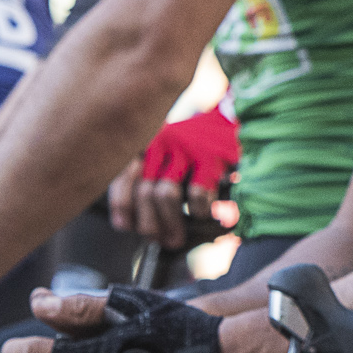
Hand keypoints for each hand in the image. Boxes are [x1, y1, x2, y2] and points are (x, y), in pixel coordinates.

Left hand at [113, 109, 237, 247]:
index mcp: (146, 143)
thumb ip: (151, 175)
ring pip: (166, 195)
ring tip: (176, 238)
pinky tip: (201, 215)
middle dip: (148, 225)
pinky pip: (197, 193)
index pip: (121, 177)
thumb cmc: (196, 141)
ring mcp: (186, 148)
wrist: (231, 113)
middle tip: (158, 239)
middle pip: (143, 193)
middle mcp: (161, 143)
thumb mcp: (167, 150)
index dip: (121, 207)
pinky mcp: (210, 155)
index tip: (126, 225)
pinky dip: (197, 212)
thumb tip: (139, 220)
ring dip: (170, 225)